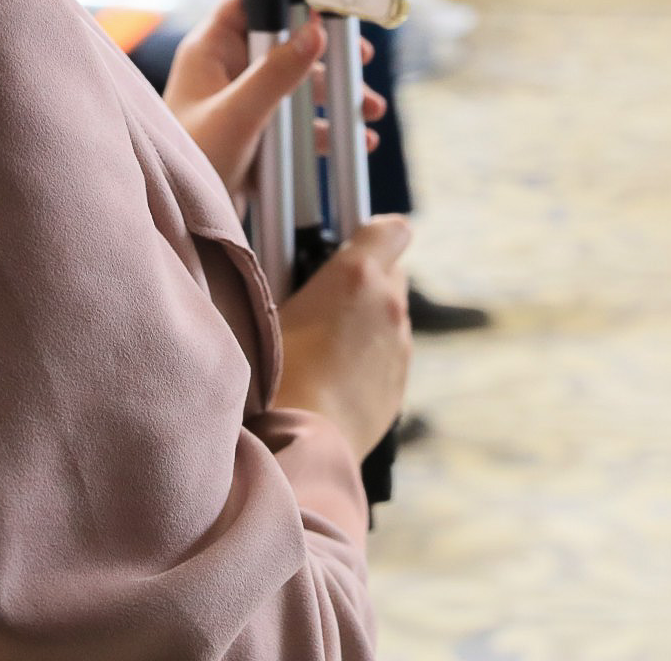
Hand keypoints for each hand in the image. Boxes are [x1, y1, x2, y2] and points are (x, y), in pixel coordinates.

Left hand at [164, 0, 383, 202]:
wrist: (177, 224)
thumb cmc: (187, 164)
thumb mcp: (238, 115)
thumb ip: (276, 73)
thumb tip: (315, 31)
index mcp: (210, 50)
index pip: (250, 0)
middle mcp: (225, 69)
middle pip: (284, 41)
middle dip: (325, 54)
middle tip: (360, 58)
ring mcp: (240, 101)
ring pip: (295, 83)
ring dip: (333, 94)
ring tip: (369, 109)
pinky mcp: (253, 132)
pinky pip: (295, 120)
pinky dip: (324, 127)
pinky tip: (353, 139)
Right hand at [274, 216, 413, 458]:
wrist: (300, 440)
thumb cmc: (272, 372)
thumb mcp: (271, 308)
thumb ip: (296, 279)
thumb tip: (302, 272)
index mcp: (357, 274)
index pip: (392, 230)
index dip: (374, 236)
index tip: (352, 247)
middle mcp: (389, 305)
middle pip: (391, 274)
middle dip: (365, 281)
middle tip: (325, 302)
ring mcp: (399, 347)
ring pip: (390, 318)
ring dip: (367, 323)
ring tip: (325, 347)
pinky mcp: (399, 385)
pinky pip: (389, 357)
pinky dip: (371, 360)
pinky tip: (335, 378)